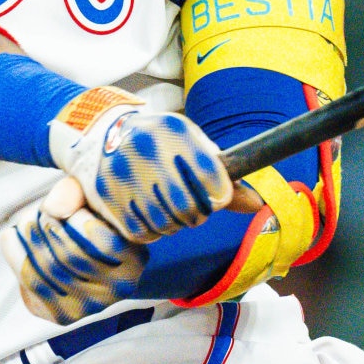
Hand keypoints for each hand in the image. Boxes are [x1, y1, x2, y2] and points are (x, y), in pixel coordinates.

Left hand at [1, 200, 145, 324]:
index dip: (77, 217)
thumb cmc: (97, 215)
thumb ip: (77, 191)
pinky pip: (30, 286)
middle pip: (70, 257)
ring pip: (46, 273)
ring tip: (26, 221)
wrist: (97, 254)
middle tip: (38, 211)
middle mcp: (117, 290)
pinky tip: (12, 237)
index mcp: (135, 260)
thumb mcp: (95, 197)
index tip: (66, 203)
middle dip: (45, 226)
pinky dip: (15, 257)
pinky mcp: (62, 315)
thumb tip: (51, 207)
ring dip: (27, 240)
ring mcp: (89, 307)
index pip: (105, 242)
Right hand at [50, 101, 233, 243]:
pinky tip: (154, 216)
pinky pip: (143, 232)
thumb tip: (256, 204)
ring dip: (177, 224)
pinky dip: (154, 232)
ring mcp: (123, 174)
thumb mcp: (192, 144)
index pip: (210, 176)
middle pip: (189, 206)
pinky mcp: (107, 196)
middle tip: (197, 210)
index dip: (221, 196)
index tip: (219, 198)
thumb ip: (222, 172)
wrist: (108, 136)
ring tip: (174, 212)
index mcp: (173, 131)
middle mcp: (145, 149)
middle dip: (200, 214)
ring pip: (166, 223)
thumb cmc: (162, 143)